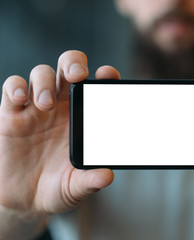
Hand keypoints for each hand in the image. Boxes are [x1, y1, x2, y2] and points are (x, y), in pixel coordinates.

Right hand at [0, 50, 120, 215]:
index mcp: (84, 117)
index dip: (105, 77)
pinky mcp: (11, 116)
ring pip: (41, 74)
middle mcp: (62, 107)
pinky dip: (15, 88)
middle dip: (74, 63)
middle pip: (68, 68)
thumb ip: (90, 180)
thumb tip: (107, 176)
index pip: (97, 87)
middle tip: (78, 75)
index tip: (107, 76)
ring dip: (44, 81)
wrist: (25, 201)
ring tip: (45, 104)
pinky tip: (20, 98)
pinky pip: (11, 90)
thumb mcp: (76, 186)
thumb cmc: (58, 187)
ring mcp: (36, 108)